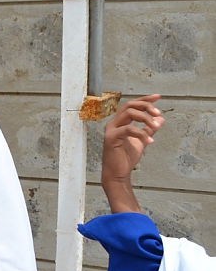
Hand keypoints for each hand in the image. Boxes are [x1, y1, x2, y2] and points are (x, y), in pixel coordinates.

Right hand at [101, 94, 163, 213]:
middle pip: (130, 105)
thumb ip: (149, 129)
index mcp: (119, 122)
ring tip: (156, 126)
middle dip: (146, 106)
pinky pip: (128, 129)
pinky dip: (141, 133)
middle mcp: (113, 123)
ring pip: (129, 113)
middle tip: (158, 113)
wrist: (118, 173)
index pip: (132, 105)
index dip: (145, 99)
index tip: (158, 96)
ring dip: (145, 118)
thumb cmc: (126, 158)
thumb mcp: (142, 141)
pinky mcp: (111, 138)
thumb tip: (160, 119)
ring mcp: (111, 130)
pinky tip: (150, 141)